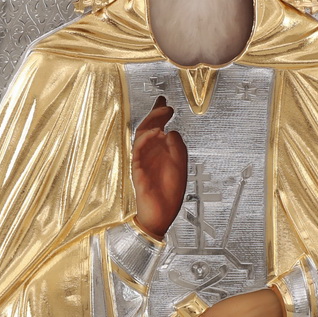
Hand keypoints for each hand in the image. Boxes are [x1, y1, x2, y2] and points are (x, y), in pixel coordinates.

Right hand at [132, 95, 187, 238]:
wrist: (160, 215)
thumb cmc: (168, 194)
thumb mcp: (180, 167)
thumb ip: (177, 148)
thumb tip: (172, 131)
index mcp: (159, 152)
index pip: (157, 128)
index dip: (159, 114)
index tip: (164, 101)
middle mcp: (149, 154)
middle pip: (148, 128)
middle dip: (156, 114)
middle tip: (165, 104)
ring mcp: (142, 161)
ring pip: (141, 137)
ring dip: (151, 123)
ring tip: (163, 113)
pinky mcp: (138, 170)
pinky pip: (138, 151)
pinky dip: (145, 140)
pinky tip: (155, 133)